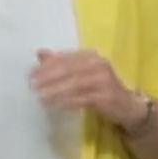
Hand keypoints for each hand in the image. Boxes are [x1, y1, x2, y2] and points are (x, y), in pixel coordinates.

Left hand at [30, 49, 145, 127]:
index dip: (45, 66)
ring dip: (55, 91)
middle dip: (47, 77)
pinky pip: (84, 98)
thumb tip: (39, 52)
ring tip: (40, 97)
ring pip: (74, 84)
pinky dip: (69, 101)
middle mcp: (98, 63)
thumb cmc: (99, 88)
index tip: (29, 75)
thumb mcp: (81, 73)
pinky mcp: (108, 96)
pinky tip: (57, 106)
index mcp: (90, 55)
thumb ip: (61, 63)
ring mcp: (104, 79)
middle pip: (68, 69)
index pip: (64, 58)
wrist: (128, 106)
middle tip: (31, 86)